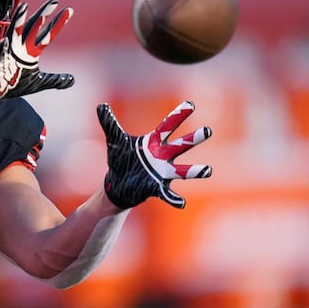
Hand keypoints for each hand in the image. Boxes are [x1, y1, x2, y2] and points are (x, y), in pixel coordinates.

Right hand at [0, 0, 73, 107]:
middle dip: (43, 14)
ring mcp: (8, 53)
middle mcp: (20, 48)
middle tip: (55, 0)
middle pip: (33, 27)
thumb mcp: (39, 83)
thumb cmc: (14, 84)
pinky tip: (4, 41)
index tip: (69, 10)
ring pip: (14, 33)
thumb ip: (55, 80)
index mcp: (31, 51)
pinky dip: (1, 48)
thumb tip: (72, 80)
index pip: (47, 35)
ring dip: (18, 20)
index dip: (57, 23)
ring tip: (24, 6)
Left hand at [97, 101, 211, 208]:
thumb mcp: (114, 140)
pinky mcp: (156, 188)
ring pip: (182, 171)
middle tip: (207, 131)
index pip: (168, 126)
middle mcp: (163, 156)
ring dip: (194, 171)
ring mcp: (162, 173)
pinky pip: (168, 194)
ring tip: (208, 170)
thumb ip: (109, 123)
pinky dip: (174, 198)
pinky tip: (180, 203)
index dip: (178, 115)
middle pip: (181, 145)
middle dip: (193, 138)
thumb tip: (101, 105)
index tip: (190, 104)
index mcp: (154, 142)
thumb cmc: (120, 159)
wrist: (117, 183)